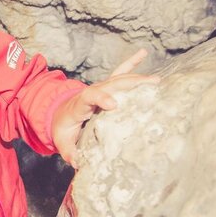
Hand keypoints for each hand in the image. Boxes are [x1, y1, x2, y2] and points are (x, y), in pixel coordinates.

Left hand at [51, 49, 158, 166]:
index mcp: (79, 105)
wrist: (59, 113)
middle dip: (129, 84)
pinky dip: (131, 63)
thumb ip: (69, 151)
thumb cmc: (63, 128)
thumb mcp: (62, 141)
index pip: (89, 97)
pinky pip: (120, 72)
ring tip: (156, 80)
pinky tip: (143, 53)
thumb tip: (77, 162)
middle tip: (150, 86)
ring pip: (118, 79)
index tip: (114, 104)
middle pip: (110, 84)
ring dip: (136, 78)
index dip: (101, 98)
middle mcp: (91, 92)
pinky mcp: (107, 86)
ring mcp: (100, 87)